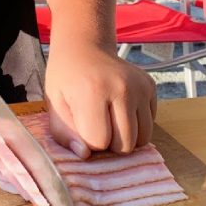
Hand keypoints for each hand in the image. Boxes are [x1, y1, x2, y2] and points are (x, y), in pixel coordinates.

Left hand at [44, 42, 156, 157]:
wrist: (84, 48)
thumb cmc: (66, 80)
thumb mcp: (55, 105)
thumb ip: (64, 134)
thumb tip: (85, 156)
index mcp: (93, 91)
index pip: (100, 141)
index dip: (89, 141)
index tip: (82, 126)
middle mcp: (122, 88)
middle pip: (125, 145)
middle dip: (110, 144)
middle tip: (96, 125)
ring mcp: (140, 87)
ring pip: (143, 139)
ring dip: (125, 138)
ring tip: (109, 120)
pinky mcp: (151, 87)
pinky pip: (150, 125)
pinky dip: (136, 125)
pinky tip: (120, 110)